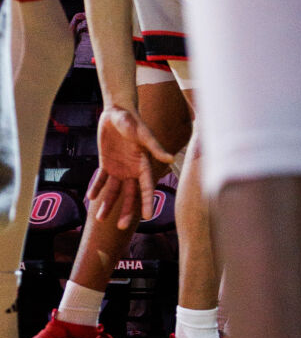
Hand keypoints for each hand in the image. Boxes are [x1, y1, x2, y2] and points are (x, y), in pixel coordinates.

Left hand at [88, 105, 170, 228]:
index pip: (146, 187)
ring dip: (108, 204)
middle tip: (121, 227)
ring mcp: (120, 168)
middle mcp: (133, 170)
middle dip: (126, 211)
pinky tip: (91, 197)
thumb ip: (155, 147)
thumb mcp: (142, 134)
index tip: (147, 216)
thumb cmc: (132, 120)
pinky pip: (102, 179)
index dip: (147, 202)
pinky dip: (97, 188)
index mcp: (144, 165)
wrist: (116, 110)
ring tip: (99, 218)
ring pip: (115, 191)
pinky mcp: (107, 163)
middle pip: (130, 195)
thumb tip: (171, 158)